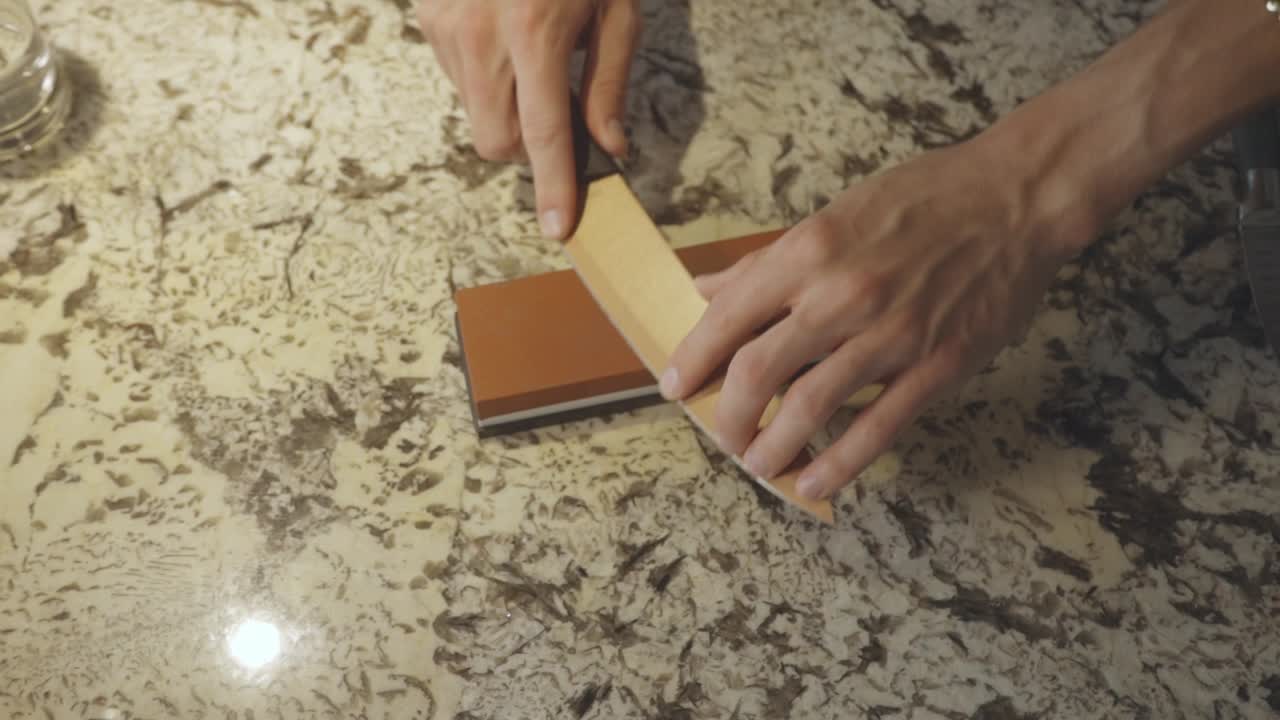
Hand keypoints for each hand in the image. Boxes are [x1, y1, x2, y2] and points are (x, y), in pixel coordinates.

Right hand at [418, 0, 640, 237]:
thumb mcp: (614, 10)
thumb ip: (607, 83)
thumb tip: (609, 146)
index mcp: (534, 32)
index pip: (543, 134)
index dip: (553, 186)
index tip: (558, 226)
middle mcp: (481, 34)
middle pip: (496, 140)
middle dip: (527, 147)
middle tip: (555, 114)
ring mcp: (445, 25)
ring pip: (474, 111)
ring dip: (505, 106)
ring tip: (530, 53)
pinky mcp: (427, 16)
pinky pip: (456, 77)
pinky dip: (484, 75)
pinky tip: (503, 35)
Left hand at [659, 135, 1094, 500]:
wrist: (1015, 199)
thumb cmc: (924, 199)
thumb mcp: (835, 214)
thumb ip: (769, 262)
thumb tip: (710, 288)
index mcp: (809, 251)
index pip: (728, 317)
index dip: (693, 359)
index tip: (674, 385)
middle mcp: (840, 295)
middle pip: (756, 372)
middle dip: (727, 415)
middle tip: (723, 434)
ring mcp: (889, 334)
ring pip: (808, 408)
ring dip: (773, 448)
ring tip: (760, 464)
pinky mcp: (937, 365)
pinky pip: (877, 427)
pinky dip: (839, 464)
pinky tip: (815, 483)